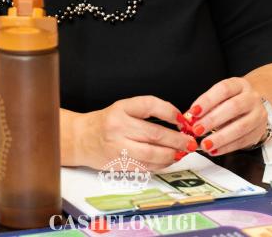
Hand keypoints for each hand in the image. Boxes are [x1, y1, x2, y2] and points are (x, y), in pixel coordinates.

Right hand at [69, 96, 197, 169]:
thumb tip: (177, 122)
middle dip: (177, 139)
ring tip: (181, 153)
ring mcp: (118, 146)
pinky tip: (167, 161)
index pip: (149, 105)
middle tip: (190, 141)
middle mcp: (118, 126)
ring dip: (171, 155)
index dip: (170, 111)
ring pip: (150, 153)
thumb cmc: (105, 123)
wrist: (81, 138)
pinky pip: (144, 166)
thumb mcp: (123, 109)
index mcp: (121, 108)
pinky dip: (159, 164)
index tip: (182, 119)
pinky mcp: (118, 164)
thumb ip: (146, 113)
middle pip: (154, 133)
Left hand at [182, 78, 266, 155]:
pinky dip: (226, 147)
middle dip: (212, 120)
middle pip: (233, 108)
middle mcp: (251, 98)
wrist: (254, 106)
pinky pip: (242, 142)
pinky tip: (214, 150)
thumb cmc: (232, 100)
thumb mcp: (221, 97)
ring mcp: (258, 115)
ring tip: (205, 144)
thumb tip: (188, 118)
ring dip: (220, 138)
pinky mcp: (258, 132)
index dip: (207, 100)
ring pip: (240, 127)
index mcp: (239, 85)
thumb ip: (206, 106)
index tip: (193, 112)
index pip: (223, 90)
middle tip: (197, 130)